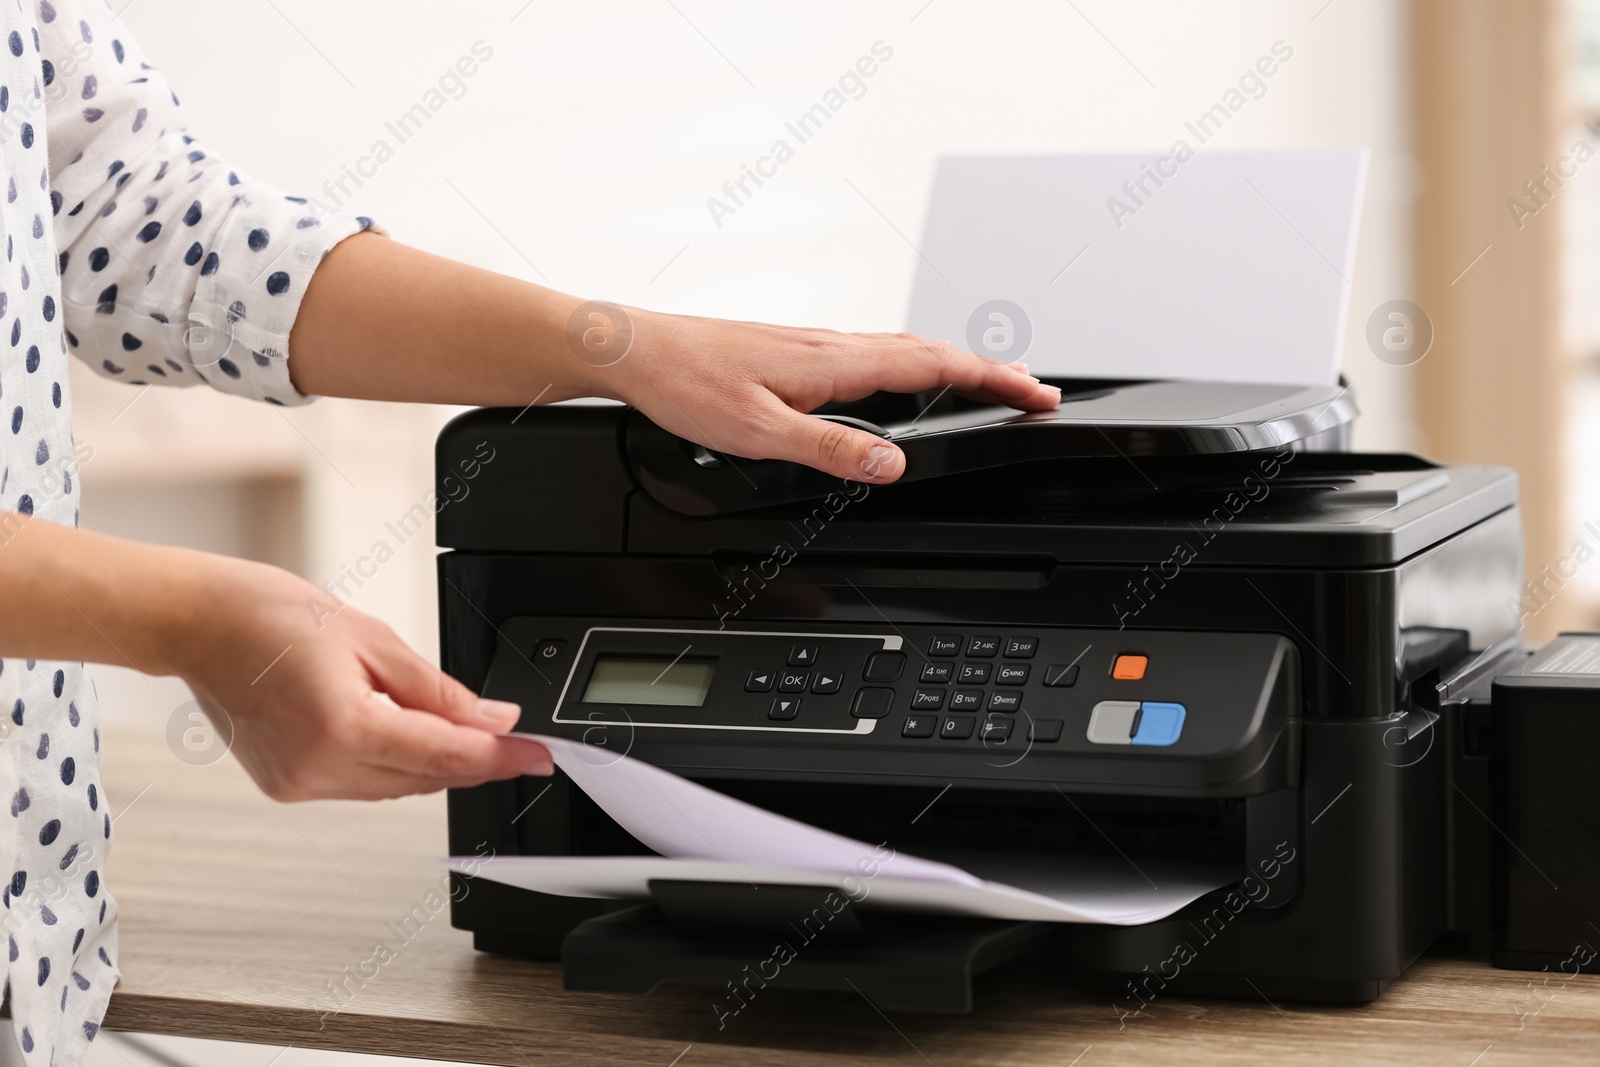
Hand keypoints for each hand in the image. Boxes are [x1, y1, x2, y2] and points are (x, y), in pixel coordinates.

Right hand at [165, 551, 550, 800]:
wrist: (200, 623)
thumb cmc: (272, 616)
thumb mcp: (373, 640)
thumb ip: (439, 691)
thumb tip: (493, 719)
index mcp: (342, 728)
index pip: (445, 756)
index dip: (502, 757)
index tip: (540, 755)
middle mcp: (317, 769)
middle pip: (425, 779)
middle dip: (474, 759)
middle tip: (515, 740)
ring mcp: (298, 784)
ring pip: (396, 787)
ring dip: (434, 763)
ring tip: (461, 729)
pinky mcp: (286, 786)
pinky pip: (362, 786)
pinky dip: (393, 765)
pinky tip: (407, 736)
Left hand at [582, 308, 1061, 482]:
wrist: (640, 353)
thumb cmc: (688, 385)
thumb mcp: (759, 432)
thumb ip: (830, 449)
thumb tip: (893, 463)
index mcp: (833, 362)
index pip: (933, 364)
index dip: (990, 379)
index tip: (1033, 393)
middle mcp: (831, 346)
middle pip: (931, 350)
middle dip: (989, 369)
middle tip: (1032, 390)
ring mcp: (816, 346)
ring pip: (904, 349)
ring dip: (954, 363)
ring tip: (986, 382)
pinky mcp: (799, 353)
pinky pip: (875, 354)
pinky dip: (912, 363)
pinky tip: (904, 380)